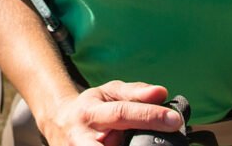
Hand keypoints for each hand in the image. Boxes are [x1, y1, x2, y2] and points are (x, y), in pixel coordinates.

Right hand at [43, 80, 184, 145]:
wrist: (57, 123)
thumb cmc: (91, 107)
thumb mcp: (108, 93)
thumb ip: (135, 92)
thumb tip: (161, 92)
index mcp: (91, 111)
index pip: (122, 112)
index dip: (150, 115)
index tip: (175, 119)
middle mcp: (82, 136)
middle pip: (113, 144)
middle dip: (140, 145)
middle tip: (167, 145)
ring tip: (147, 145)